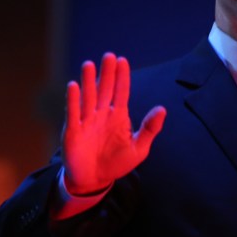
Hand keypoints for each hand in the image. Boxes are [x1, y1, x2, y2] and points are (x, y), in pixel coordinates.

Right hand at [61, 52, 166, 194]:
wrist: (95, 181)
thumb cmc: (117, 163)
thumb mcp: (139, 149)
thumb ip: (150, 129)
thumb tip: (162, 109)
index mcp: (118, 116)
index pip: (121, 92)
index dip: (122, 77)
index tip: (123, 60)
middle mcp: (102, 114)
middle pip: (105, 90)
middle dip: (107, 73)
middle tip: (108, 56)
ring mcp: (87, 121)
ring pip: (88, 97)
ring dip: (88, 81)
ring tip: (89, 64)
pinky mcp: (73, 131)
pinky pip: (73, 112)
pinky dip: (73, 100)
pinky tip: (73, 86)